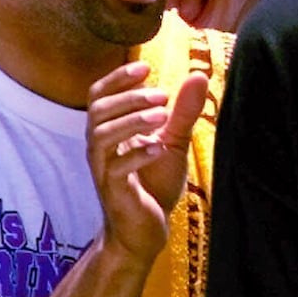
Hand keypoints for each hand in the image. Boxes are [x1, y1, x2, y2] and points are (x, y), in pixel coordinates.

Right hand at [86, 60, 208, 262]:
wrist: (145, 228)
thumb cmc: (154, 182)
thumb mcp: (174, 141)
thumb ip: (183, 111)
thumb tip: (199, 75)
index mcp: (110, 131)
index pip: (99, 96)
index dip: (117, 79)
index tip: (145, 67)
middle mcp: (100, 148)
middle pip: (98, 111)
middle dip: (129, 98)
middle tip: (163, 95)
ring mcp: (104, 170)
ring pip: (101, 136)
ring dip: (132, 121)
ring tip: (163, 116)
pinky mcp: (113, 192)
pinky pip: (115, 170)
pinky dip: (136, 155)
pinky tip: (159, 148)